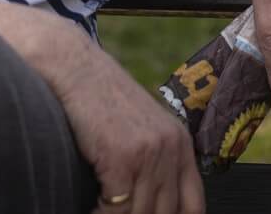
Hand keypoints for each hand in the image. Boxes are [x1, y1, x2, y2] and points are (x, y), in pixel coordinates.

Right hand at [53, 42, 204, 213]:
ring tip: (104, 210)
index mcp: (181, 144)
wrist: (77, 71)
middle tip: (120, 212)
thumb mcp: (143, 129)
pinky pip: (115, 209)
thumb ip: (157, 163)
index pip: (193, 205)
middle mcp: (171, 149)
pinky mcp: (121, 158)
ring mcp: (148, 154)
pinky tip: (90, 207)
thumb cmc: (103, 102)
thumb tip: (152, 204)